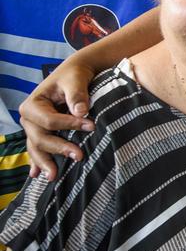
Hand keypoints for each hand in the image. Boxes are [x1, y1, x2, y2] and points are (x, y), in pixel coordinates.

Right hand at [18, 61, 95, 180]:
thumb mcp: (75, 80)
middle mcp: (29, 118)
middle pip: (41, 138)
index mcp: (33, 104)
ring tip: (54, 176)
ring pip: (37, 147)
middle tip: (79, 156)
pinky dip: (38, 162)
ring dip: (45, 162)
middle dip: (58, 148)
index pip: (49, 121)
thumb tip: (81, 112)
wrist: (75, 74)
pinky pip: (38, 149)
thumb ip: (77, 95)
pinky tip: (37, 175)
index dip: (69, 125)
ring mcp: (33, 127)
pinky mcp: (42, 133)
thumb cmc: (74, 75)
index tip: (91, 126)